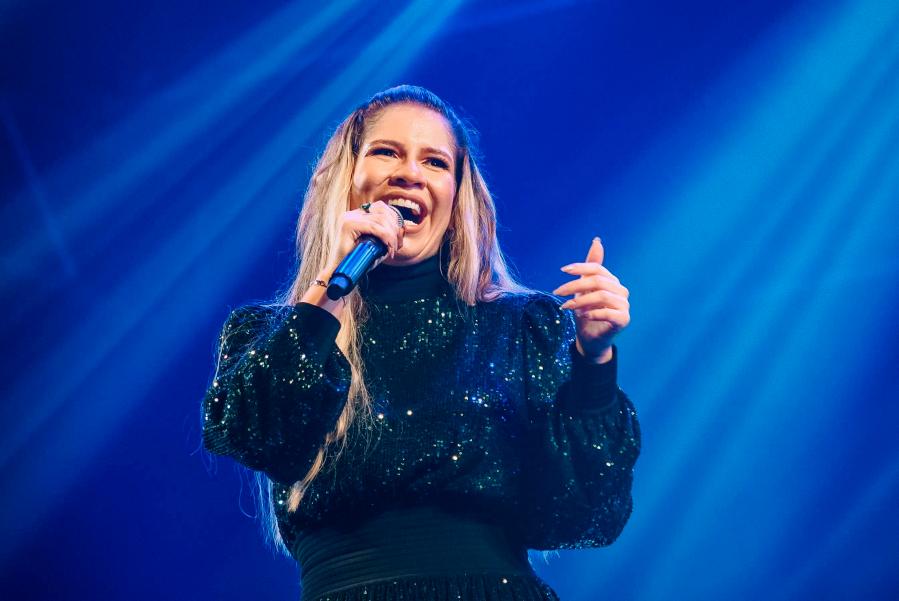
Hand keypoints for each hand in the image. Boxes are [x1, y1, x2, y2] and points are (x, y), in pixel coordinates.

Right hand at [335, 200, 405, 265]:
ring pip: (381, 219)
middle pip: (382, 211)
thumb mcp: (374, 246)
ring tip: (393, 249)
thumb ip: (385, 236)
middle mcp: (351, 214)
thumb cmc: (356, 262)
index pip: (380, 208)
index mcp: (356, 215)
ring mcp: (349, 218)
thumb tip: (402, 230)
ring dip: (392, 235)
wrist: (338, 273)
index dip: (394, 219)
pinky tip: (388, 249)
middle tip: (398, 245)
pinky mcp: (348, 225)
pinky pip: (375, 228)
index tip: (399, 237)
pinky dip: (386, 238)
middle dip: (395, 228)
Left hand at [552, 237, 629, 363]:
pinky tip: (582, 316)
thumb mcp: (583, 289)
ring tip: (567, 307)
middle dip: (574, 286)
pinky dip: (592, 313)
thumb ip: (589, 268)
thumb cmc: (586, 313)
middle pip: (597, 281)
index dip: (580, 267)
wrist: (590, 339)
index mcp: (612, 281)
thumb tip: (597, 240)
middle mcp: (621, 291)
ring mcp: (624, 306)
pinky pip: (608, 313)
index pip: (597, 268)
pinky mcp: (624, 320)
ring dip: (580, 300)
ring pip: (602, 295)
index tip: (563, 270)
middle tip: (558, 293)